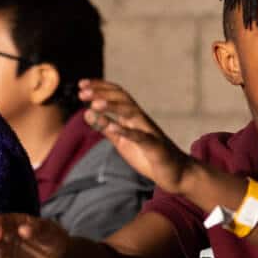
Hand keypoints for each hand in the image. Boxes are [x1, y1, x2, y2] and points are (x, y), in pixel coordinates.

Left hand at [78, 80, 193, 193]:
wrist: (176, 172)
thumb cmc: (148, 155)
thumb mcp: (121, 141)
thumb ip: (105, 128)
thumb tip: (86, 112)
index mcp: (133, 118)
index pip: (117, 95)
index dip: (100, 87)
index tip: (81, 84)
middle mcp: (142, 120)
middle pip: (123, 99)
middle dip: (103, 93)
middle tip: (82, 92)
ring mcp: (149, 132)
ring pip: (132, 112)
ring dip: (113, 106)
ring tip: (95, 104)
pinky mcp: (155, 147)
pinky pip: (141, 136)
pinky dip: (126, 131)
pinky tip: (113, 127)